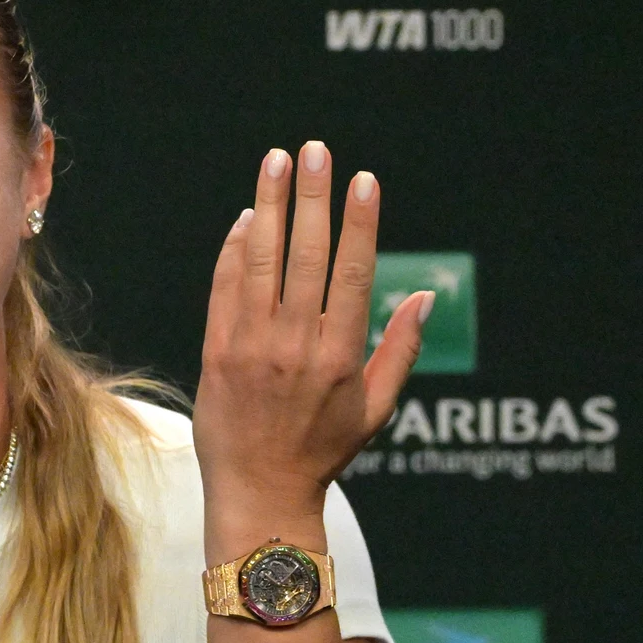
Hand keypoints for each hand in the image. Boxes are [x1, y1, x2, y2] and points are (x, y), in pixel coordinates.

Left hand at [193, 142, 430, 519]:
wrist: (259, 492)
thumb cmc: (322, 451)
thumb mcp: (376, 408)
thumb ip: (400, 349)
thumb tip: (425, 296)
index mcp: (340, 356)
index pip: (352, 273)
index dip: (358, 223)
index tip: (363, 181)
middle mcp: (295, 346)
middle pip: (305, 256)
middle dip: (311, 198)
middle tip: (315, 150)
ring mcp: (251, 347)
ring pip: (261, 263)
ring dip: (269, 207)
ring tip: (276, 162)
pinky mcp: (217, 352)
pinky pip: (225, 289)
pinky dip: (235, 250)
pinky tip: (247, 217)